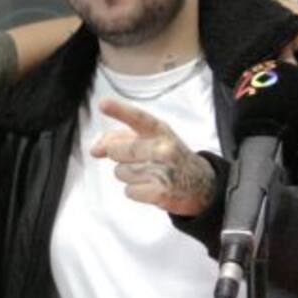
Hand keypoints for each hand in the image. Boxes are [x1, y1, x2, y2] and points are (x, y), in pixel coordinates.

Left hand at [90, 99, 215, 216]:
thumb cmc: (170, 158)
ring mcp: (163, 171)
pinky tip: (152, 187)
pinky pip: (129, 191)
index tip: (103, 104)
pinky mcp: (161, 193)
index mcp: (160, 131)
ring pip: (120, 172)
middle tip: (139, 160)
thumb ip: (120, 138)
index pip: (137, 118)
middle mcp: (163, 148)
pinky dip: (136, 191)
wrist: (202, 185)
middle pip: (116, 151)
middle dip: (119, 157)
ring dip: (129, 176)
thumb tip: (94, 149)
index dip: (119, 110)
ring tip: (149, 174)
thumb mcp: (152, 139)